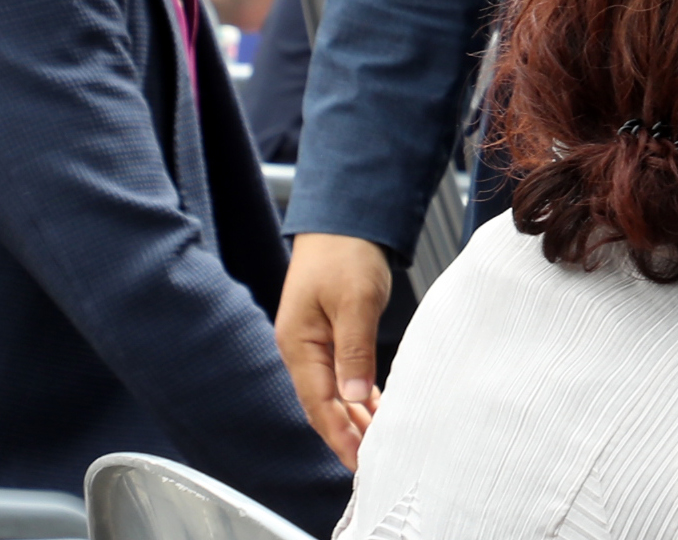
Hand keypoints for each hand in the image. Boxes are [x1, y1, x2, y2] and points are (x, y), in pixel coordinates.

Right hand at [277, 233, 393, 465]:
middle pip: (322, 404)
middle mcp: (300, 348)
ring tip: (379, 443)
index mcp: (298, 343)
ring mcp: (313, 342)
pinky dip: (358, 395)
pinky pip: (341, 374)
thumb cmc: (347, 252)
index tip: (361, 463)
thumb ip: (354, 350)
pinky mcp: (328, 333)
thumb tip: (353, 398)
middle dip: (346, 435)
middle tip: (375, 463)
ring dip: (354, 418)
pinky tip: (376, 409)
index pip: (319, 403)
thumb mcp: (355, 301)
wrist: (346, 214)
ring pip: (332, 392)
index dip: (340, 436)